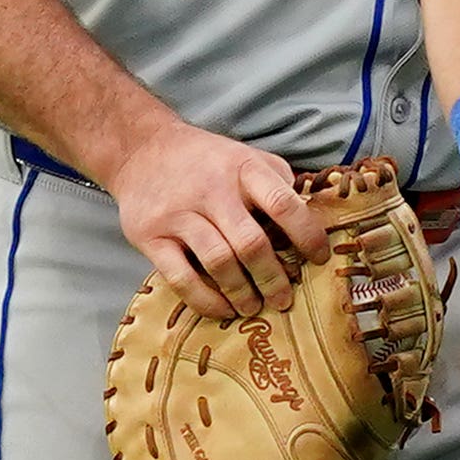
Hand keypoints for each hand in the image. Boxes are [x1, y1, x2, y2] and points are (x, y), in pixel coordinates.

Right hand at [105, 119, 312, 319]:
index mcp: (244, 169)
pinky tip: (222, 309)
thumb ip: (277, 183)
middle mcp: (212, 190)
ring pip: (218, 262)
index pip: (283, 204)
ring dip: (241, 292)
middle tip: (284, 299)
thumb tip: (311, 220)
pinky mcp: (150, 236)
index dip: (306, 235)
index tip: (319, 259)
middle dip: (273, 277)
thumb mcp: (247, 157)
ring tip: (254, 308)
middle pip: (251, 243)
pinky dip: (205, 300)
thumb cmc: (207, 161)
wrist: (141, 150)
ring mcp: (179, 214)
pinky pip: (180, 277)